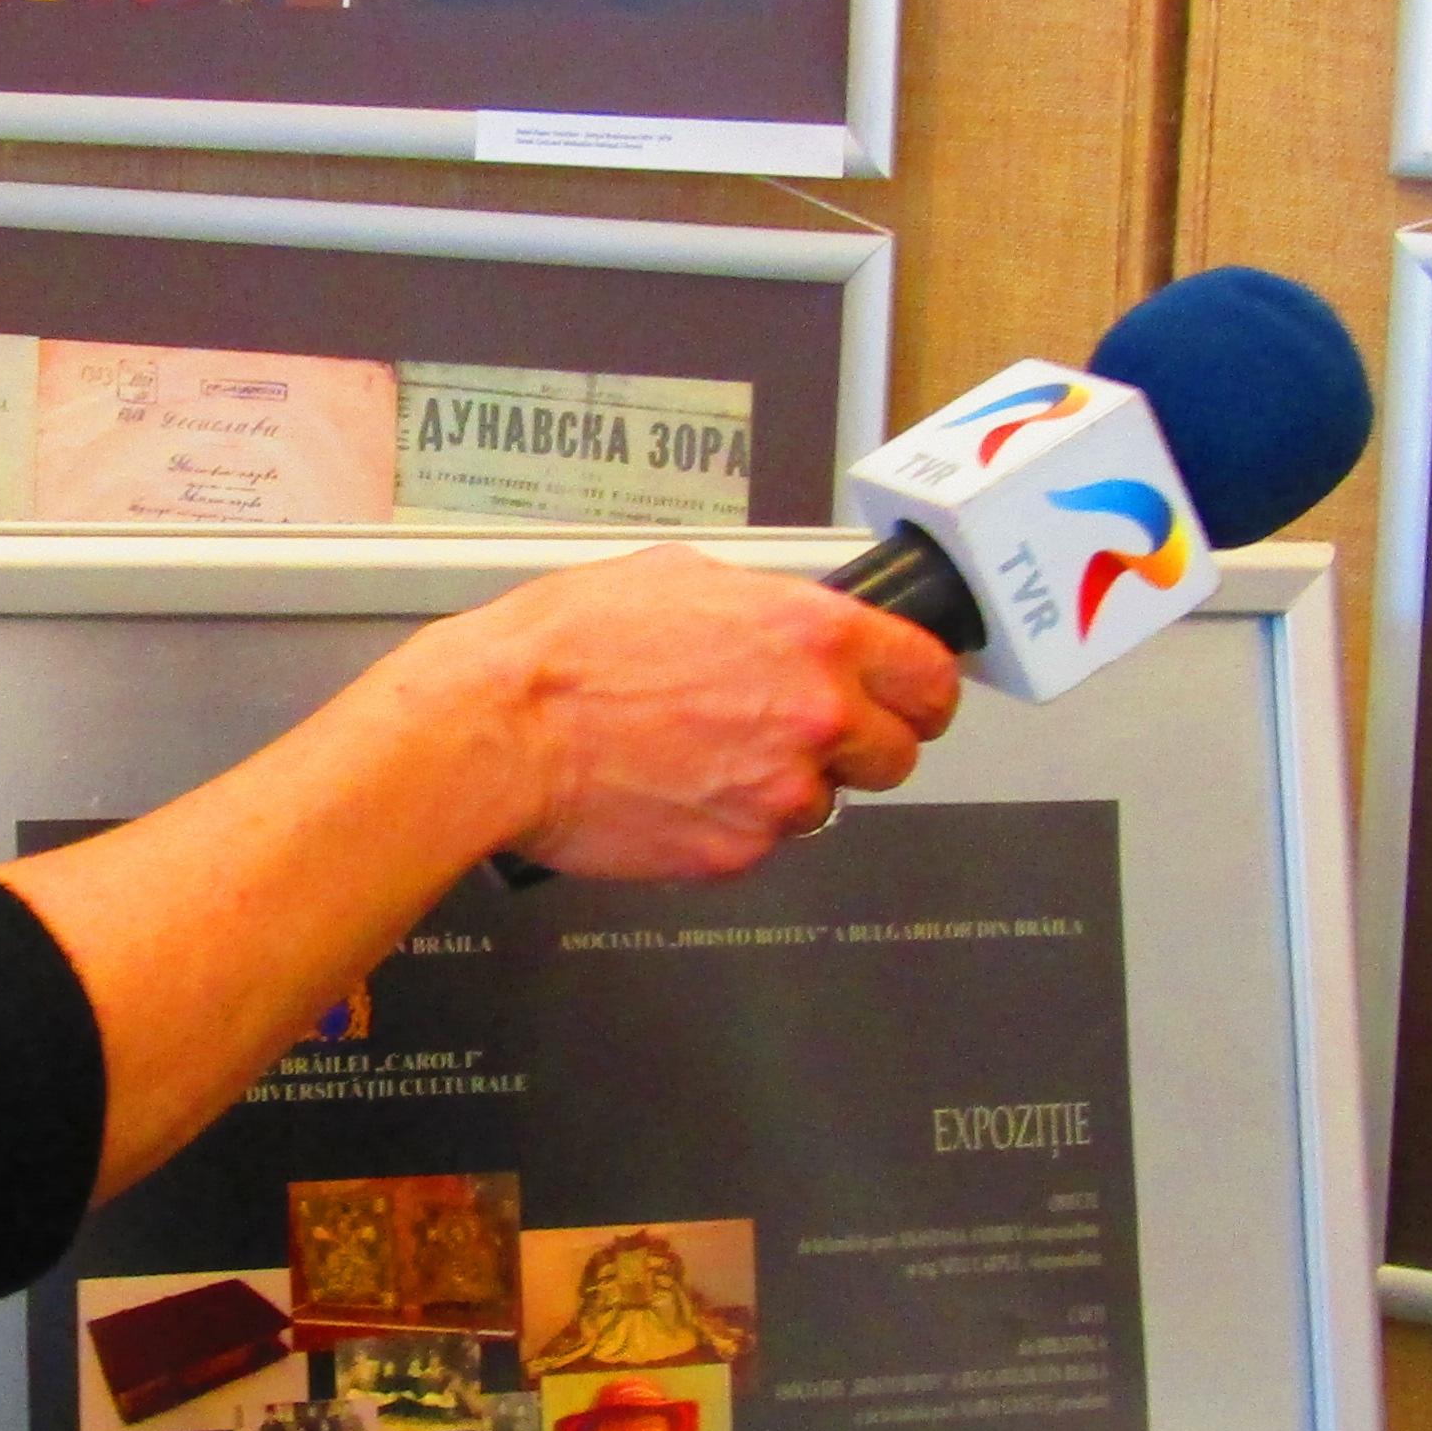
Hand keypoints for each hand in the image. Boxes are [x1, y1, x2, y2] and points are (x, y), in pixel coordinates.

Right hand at [412, 549, 959, 882]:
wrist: (500, 728)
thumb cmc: (567, 650)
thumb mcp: (683, 578)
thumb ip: (768, 608)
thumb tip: (793, 623)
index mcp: (814, 635)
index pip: (931, 677)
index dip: (919, 694)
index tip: (908, 703)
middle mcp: (815, 715)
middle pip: (897, 754)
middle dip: (857, 746)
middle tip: (797, 733)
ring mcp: (782, 792)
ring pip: (825, 803)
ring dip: (784, 785)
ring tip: (705, 753)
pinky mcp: (739, 852)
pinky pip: (762, 840)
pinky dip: (730, 822)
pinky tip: (676, 786)